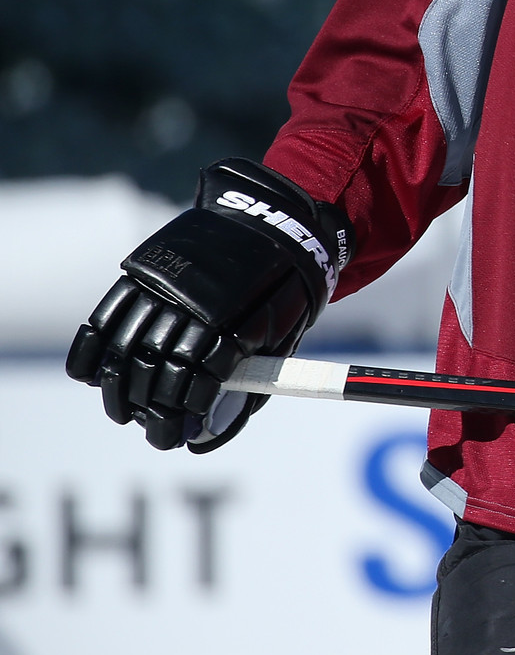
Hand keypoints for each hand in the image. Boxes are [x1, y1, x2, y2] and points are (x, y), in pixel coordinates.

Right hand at [65, 159, 349, 451]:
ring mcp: (164, 286)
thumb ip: (250, 377)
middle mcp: (194, 306)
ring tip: (122, 412)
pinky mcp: (144, 272)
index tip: (179, 434)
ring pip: (128, 347)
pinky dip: (93, 349)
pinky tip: (89, 375)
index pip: (197, 381)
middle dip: (150, 409)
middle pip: (157, 369)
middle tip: (152, 432)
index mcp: (235, 323)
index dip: (184, 413)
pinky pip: (108, 315)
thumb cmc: (284, 288)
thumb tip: (214, 430)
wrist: (275, 220)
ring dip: (120, 387)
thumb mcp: (284, 332)